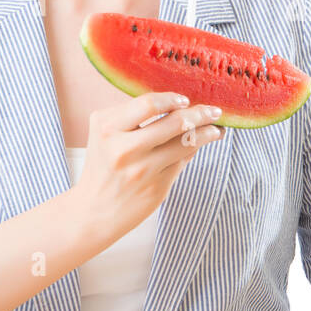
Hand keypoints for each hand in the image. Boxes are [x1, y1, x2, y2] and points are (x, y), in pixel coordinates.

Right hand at [71, 91, 223, 246]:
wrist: (94, 211)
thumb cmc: (103, 167)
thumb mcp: (106, 135)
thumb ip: (134, 118)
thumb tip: (178, 105)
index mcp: (107, 128)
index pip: (149, 104)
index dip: (172, 99)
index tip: (185, 100)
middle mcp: (123, 148)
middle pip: (175, 122)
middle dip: (201, 113)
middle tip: (214, 111)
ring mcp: (142, 169)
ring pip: (186, 142)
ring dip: (208, 132)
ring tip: (217, 129)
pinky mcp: (157, 186)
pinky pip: (183, 160)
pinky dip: (194, 149)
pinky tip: (201, 145)